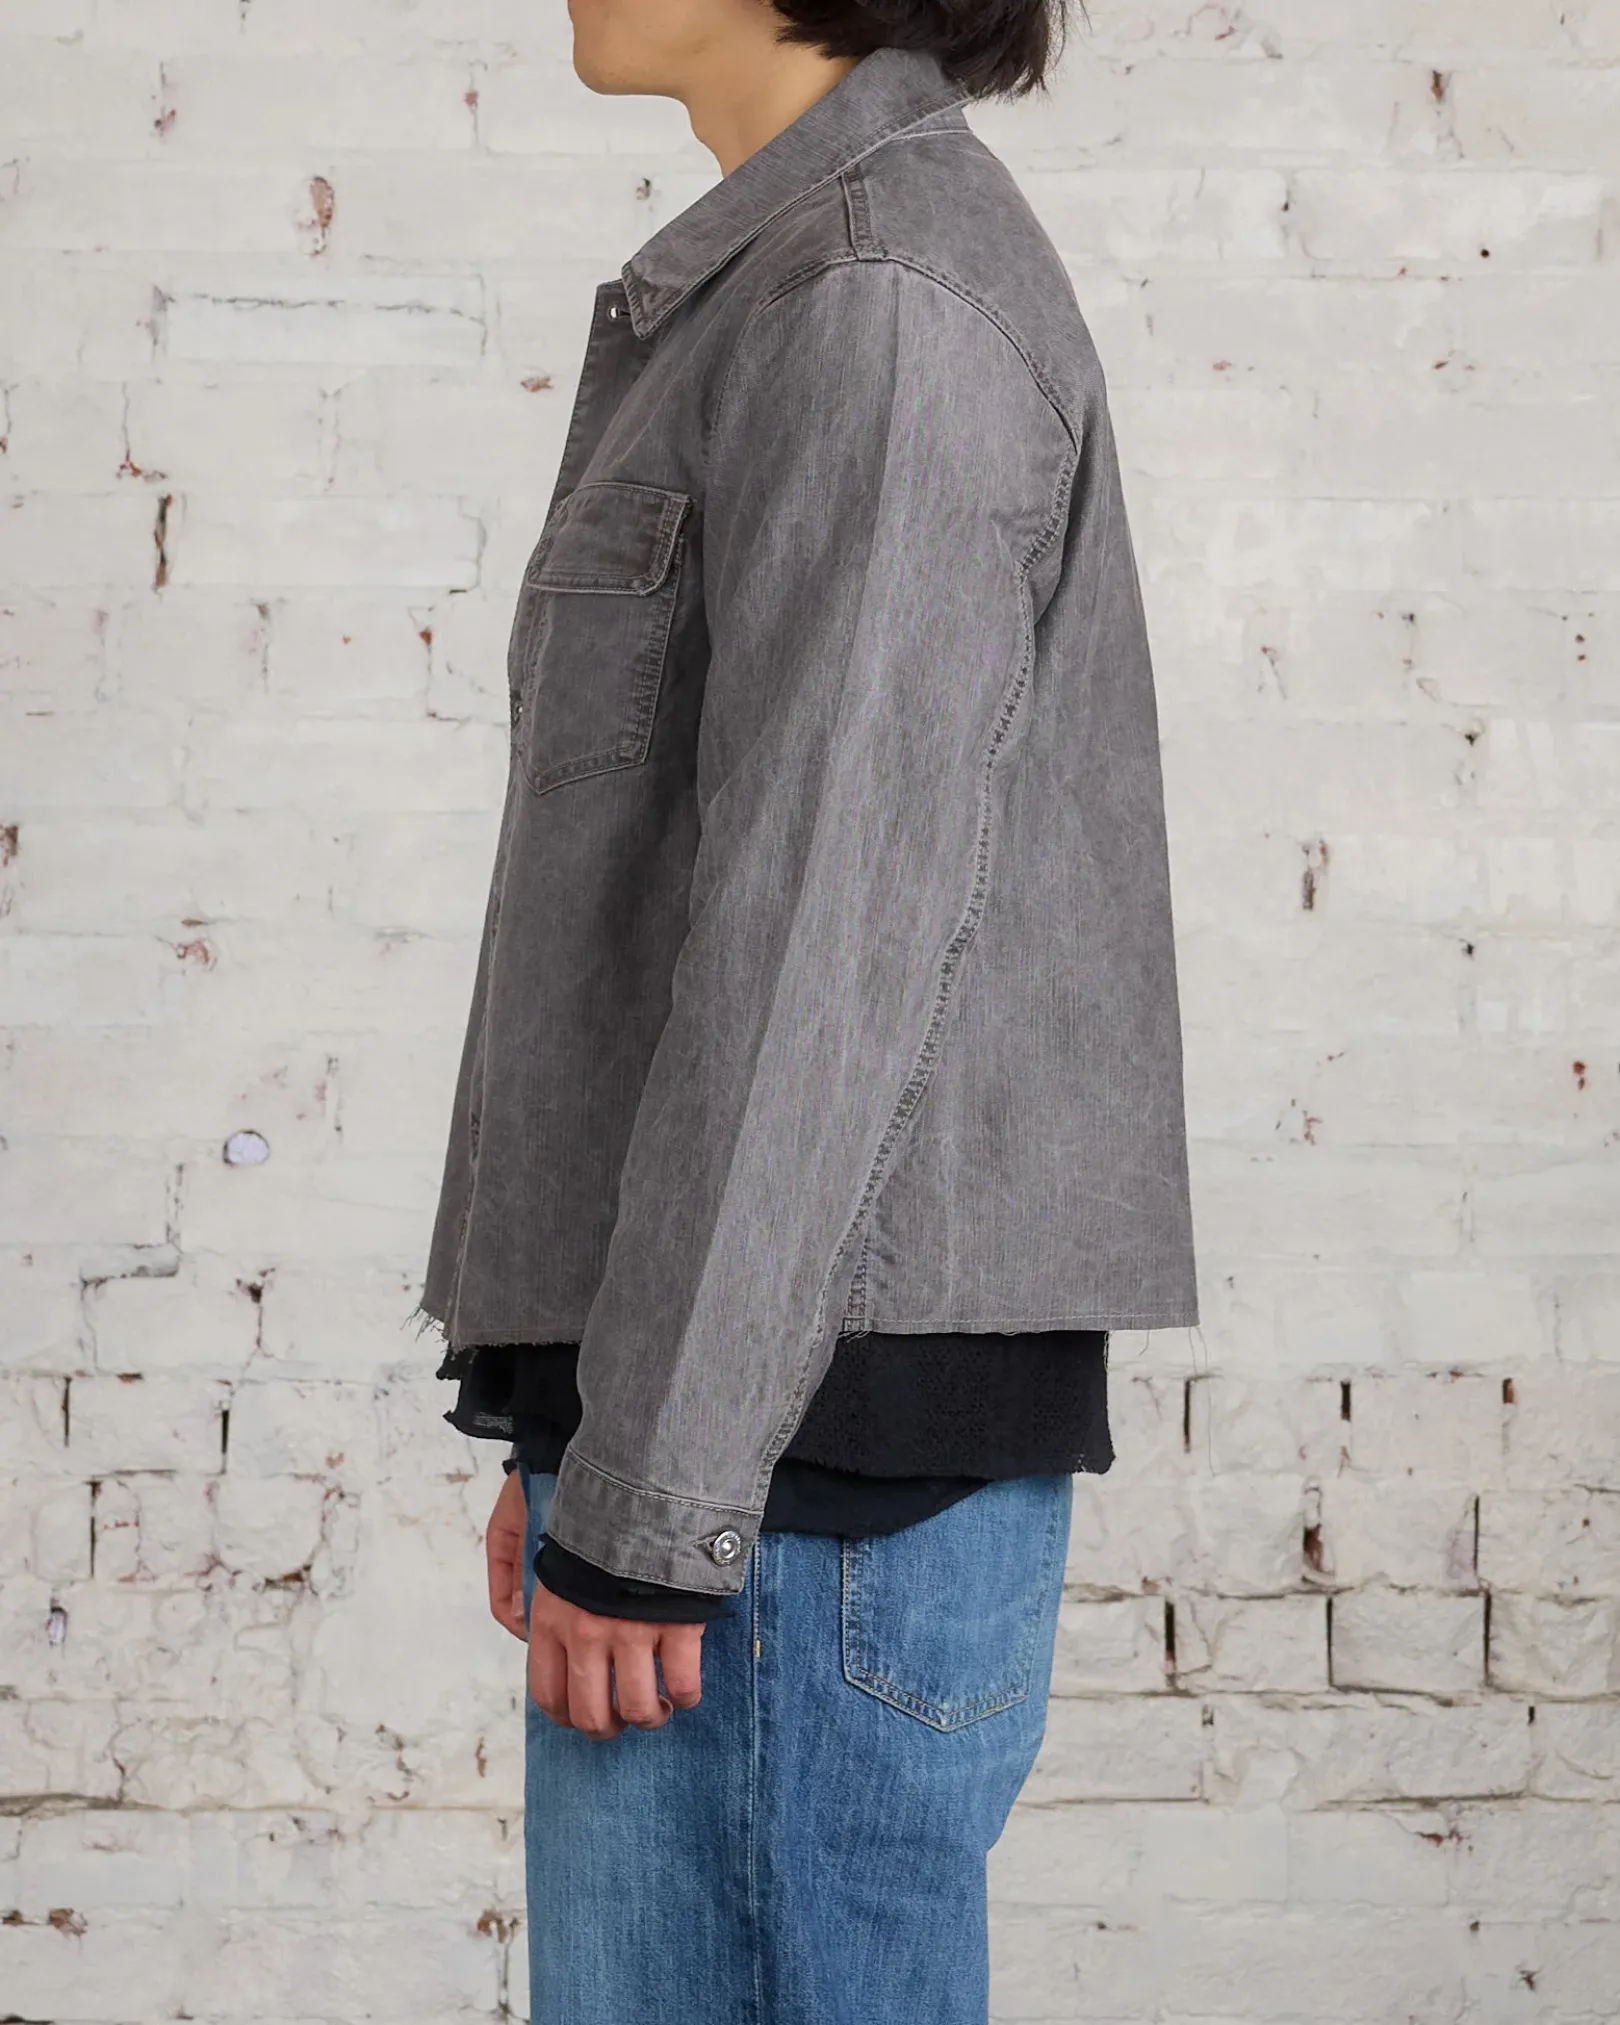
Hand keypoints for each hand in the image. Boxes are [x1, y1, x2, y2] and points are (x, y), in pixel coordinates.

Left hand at [483, 1468, 704, 1740]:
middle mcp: (587, 1632)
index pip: (547, 1692)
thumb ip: (507, 1573)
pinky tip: (684, 1687)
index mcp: (550, 1614)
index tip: (583, 1713)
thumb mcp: (521, 1521)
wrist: (645, 1472)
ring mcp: (633, 1630)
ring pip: (639, 1707)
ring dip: (649, 1716)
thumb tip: (516, 1625)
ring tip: (657, 1704)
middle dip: (606, 1728)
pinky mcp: (677, 1623)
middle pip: (591, 1714)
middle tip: (621, 1719)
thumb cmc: (582, 1497)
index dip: (565, 1715)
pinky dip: (686, 1695)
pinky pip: (684, 1684)